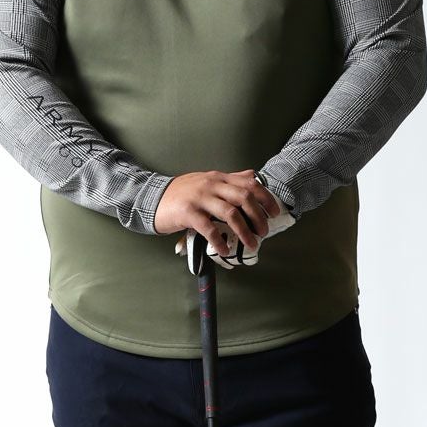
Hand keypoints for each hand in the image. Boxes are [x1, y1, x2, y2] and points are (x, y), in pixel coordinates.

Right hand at [154, 169, 281, 255]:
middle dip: (258, 216)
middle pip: (244, 198)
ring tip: (251, 245)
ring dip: (244, 232)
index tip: (275, 212)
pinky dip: (219, 241)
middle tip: (264, 231)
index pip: (249, 183)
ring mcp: (200, 198)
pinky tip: (224, 250)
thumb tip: (252, 176)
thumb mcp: (206, 180)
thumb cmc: (181, 193)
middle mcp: (211, 185)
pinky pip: (209, 228)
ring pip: (230, 213)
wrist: (152, 198)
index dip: (266, 198)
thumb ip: (230, 179)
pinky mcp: (188, 213)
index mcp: (218, 178)